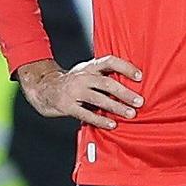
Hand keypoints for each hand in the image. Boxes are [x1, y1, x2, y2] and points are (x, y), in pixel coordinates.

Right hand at [17, 55, 144, 130]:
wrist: (45, 88)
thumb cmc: (73, 82)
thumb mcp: (86, 72)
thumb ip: (104, 76)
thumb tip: (131, 84)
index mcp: (89, 67)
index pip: (109, 61)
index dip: (125, 67)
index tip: (140, 76)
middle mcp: (83, 77)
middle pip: (107, 83)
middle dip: (125, 93)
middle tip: (139, 102)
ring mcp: (74, 91)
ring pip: (99, 99)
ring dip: (117, 107)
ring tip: (130, 114)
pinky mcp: (67, 106)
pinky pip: (86, 114)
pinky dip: (101, 120)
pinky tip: (112, 124)